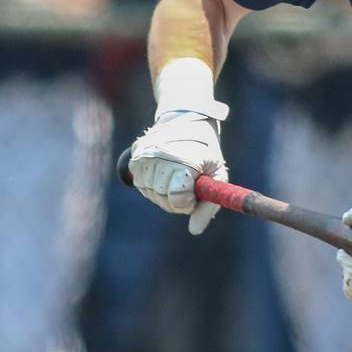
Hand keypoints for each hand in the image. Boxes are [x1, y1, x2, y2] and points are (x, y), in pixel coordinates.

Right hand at [128, 110, 226, 233]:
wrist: (187, 120)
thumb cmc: (206, 152)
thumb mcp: (217, 175)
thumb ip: (208, 205)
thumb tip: (194, 231)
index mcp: (185, 160)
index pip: (178, 198)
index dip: (188, 202)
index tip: (194, 192)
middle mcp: (161, 157)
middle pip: (163, 199)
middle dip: (177, 200)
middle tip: (187, 186)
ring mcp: (145, 156)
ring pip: (151, 194)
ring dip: (164, 193)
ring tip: (176, 176)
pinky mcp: (134, 157)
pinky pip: (141, 185)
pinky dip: (152, 185)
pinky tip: (163, 173)